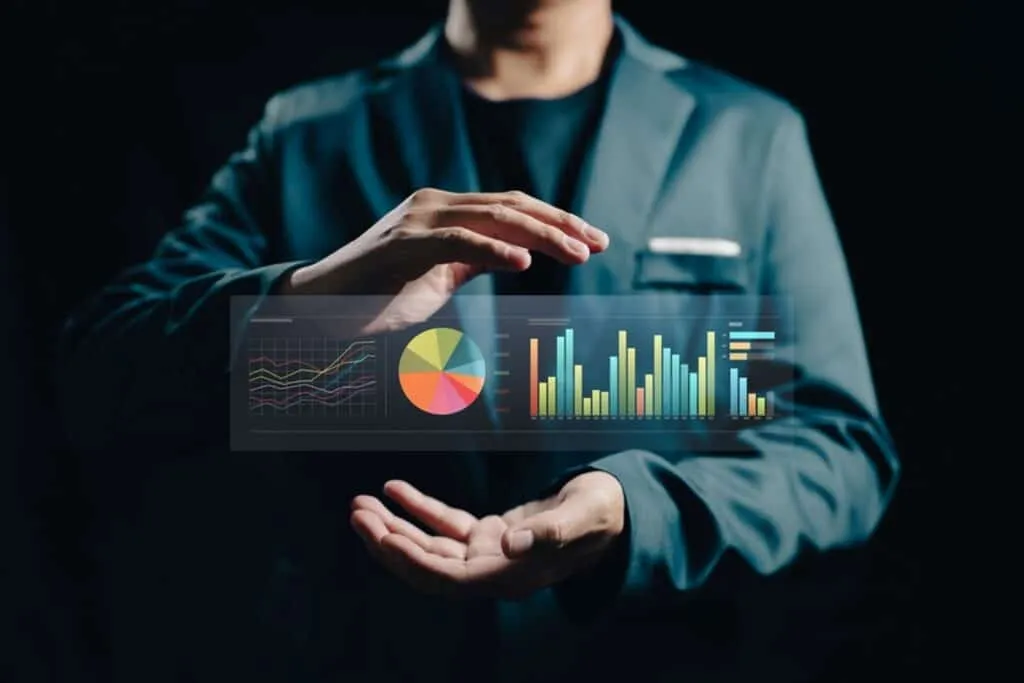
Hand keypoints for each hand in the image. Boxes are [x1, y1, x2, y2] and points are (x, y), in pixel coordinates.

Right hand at [281, 189, 608, 333]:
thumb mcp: (437, 276)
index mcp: (446, 210)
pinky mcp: (402, 245)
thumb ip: (473, 260)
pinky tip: (525, 262)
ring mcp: (417, 220)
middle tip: (600, 243)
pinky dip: (495, 250)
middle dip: (562, 223)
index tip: (594, 239)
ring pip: (495, 217)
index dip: (556, 220)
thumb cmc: (378, 296)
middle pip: (513, 205)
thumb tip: (517, 256)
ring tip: (579, 254)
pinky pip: (458, 240)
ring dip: (543, 235)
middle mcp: (434, 204)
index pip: (512, 207)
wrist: (318, 307)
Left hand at [350, 471, 624, 599]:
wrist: (614, 513)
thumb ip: (550, 532)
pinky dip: (418, 508)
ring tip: (362, 504)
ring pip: (429, 546)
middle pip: (427, 566)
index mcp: (510, 577)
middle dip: (389, 543)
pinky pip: (445, 524)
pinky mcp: (487, 536)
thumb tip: (510, 545)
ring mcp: (487, 555)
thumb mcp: (582, 517)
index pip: (448, 578)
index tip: (382, 537)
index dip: (412, 561)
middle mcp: (491, 572)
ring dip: (394, 527)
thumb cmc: (601, 515)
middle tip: (357, 514)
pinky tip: (395, 489)